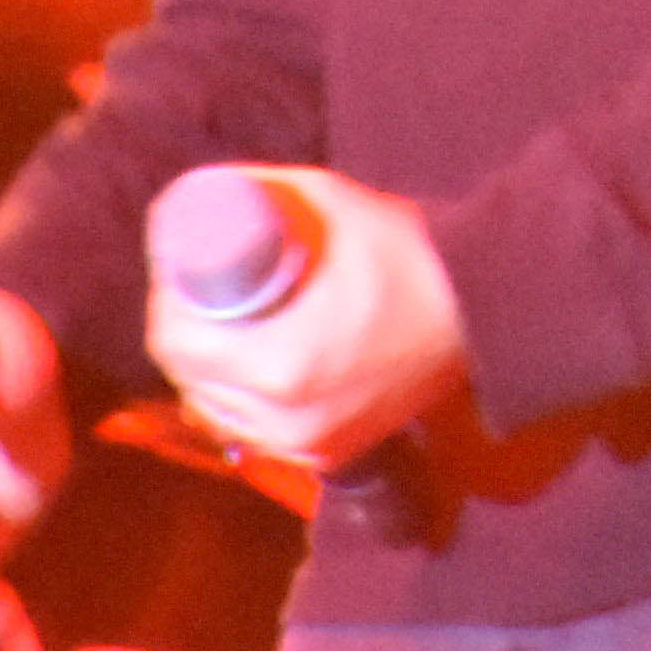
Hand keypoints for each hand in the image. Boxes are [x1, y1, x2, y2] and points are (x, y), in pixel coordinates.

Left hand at [145, 168, 467, 469]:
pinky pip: (256, 432)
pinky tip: (254, 368)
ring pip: (217, 412)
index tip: (179, 268)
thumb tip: (195, 197)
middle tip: (199, 290)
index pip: (177, 343)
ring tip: (226, 326)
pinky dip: (244, 401)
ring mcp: (307, 445)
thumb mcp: (327, 200)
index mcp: (277, 367)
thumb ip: (260, 194)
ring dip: (208, 372)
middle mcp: (284, 419)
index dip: (167, 301)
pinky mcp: (329, 455)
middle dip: (184, 335)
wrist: (483, 305)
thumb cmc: (406, 248)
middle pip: (189, 381)